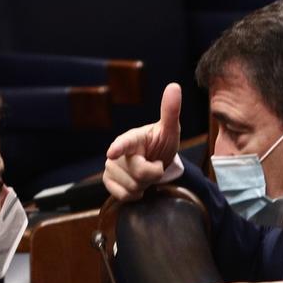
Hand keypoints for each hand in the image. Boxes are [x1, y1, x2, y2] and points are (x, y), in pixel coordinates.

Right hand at [103, 82, 181, 201]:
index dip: (119, 148)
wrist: (156, 162)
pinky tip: (139, 186)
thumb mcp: (170, 130)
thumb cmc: (161, 144)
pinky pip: (122, 196)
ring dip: (144, 185)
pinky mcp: (108, 181)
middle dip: (153, 175)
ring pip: (131, 187)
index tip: (113, 152)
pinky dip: (134, 195)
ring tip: (146, 174)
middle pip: (138, 173)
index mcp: (132, 137)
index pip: (125, 143)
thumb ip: (171, 111)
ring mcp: (110, 167)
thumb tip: (175, 86)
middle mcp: (116, 152)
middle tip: (155, 166)